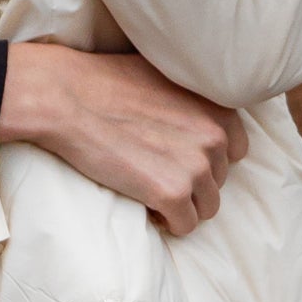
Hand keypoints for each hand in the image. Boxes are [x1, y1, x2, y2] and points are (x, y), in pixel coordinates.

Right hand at [0, 43, 242, 235]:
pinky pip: (185, 226)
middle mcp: (215, 138)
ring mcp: (196, 168)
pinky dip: (167, 222)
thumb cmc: (106, 81)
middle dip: (191, 182)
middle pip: (218, 181)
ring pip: (207, 208)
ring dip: (181, 205)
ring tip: (149, 189)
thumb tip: (193, 112)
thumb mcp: (164, 75)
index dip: (206, 158)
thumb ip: (192, 97)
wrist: (67, 98)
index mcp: (218, 108)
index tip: (177, 157)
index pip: (235, 150)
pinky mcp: (172, 194)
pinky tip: (145, 204)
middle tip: (155, 172)